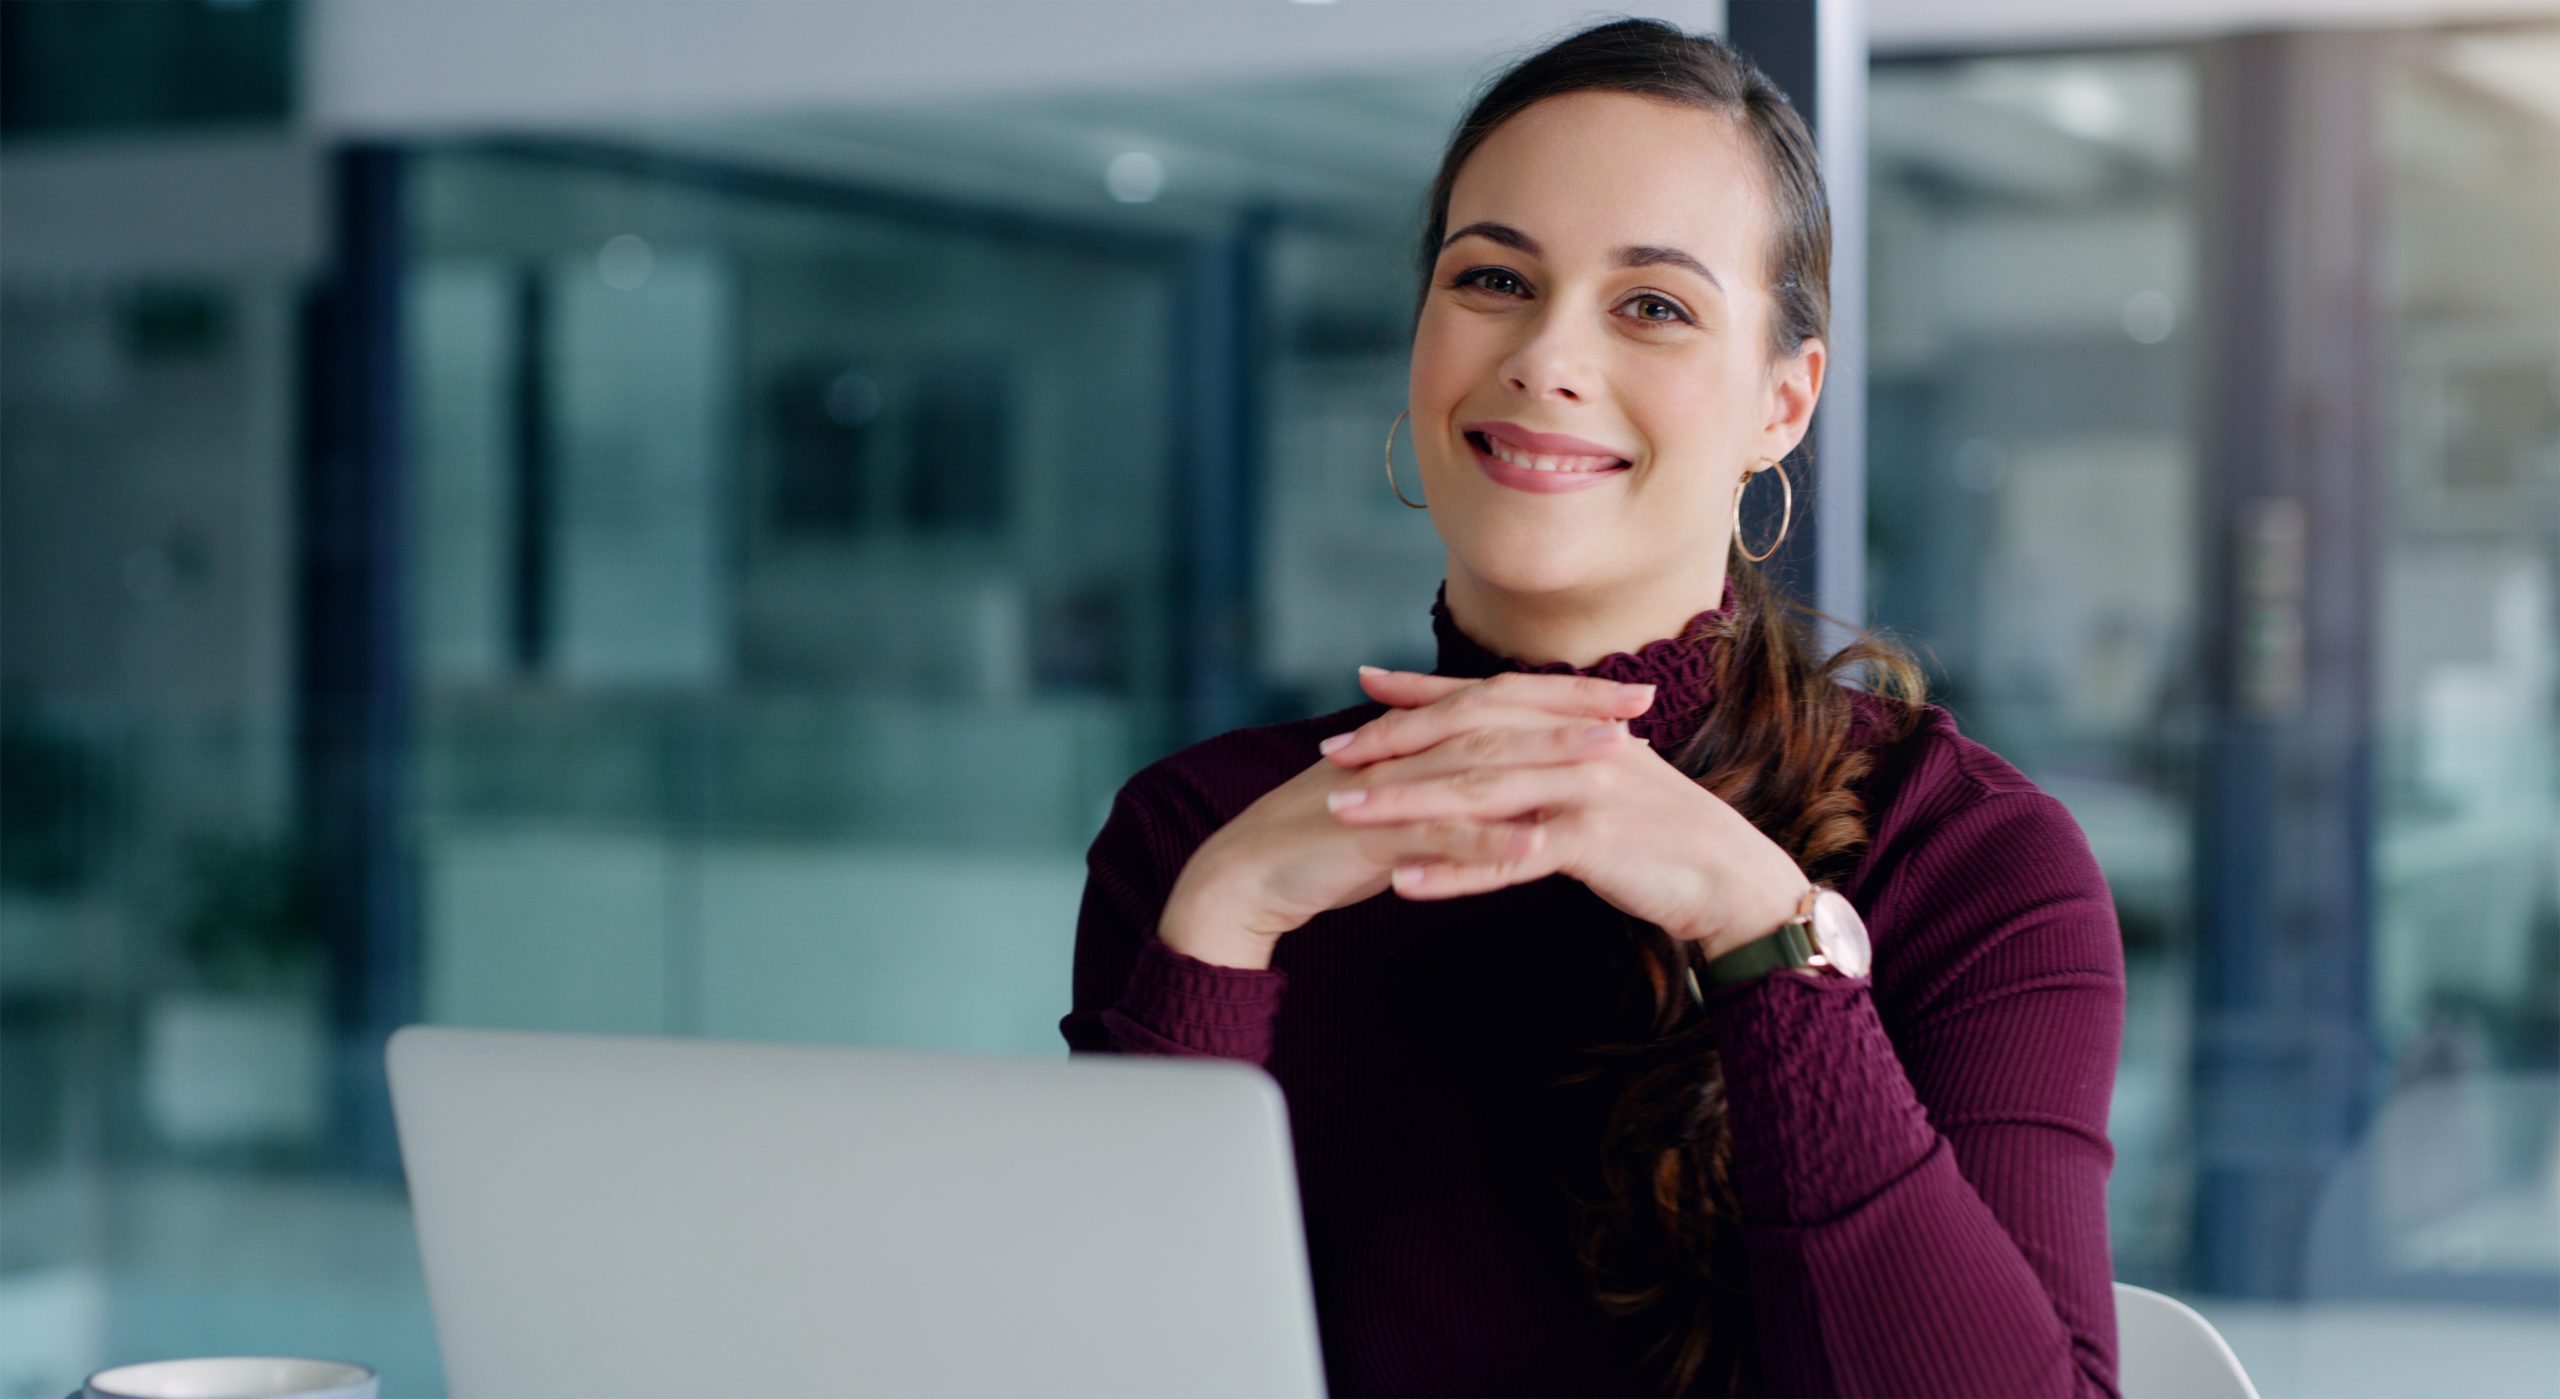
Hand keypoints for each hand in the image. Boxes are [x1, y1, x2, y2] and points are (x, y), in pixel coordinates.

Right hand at [1157, 671, 1653, 968]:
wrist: (1245, 875)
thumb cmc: (1324, 842)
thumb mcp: (1397, 803)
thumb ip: (1448, 784)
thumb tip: (1511, 775)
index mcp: (1416, 740)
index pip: (1502, 704)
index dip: (1567, 694)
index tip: (1632, 693)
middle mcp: (1406, 752)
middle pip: (1501, 721)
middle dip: (1575, 711)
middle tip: (1642, 705)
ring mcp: (1388, 792)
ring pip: (1478, 770)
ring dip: (1548, 761)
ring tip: (1610, 761)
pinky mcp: (1369, 837)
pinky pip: (1436, 837)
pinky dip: (1487, 842)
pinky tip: (1538, 845)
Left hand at [1321, 668, 1809, 958]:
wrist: (1735, 881)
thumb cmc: (1666, 839)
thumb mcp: (1609, 781)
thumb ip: (1559, 756)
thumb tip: (1508, 745)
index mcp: (1576, 724)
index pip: (1487, 696)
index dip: (1425, 689)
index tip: (1364, 682)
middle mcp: (1575, 744)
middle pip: (1470, 735)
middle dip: (1395, 741)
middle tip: (1333, 752)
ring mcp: (1584, 789)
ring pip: (1477, 790)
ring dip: (1405, 803)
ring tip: (1346, 813)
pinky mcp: (1592, 843)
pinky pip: (1508, 856)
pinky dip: (1454, 870)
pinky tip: (1404, 884)